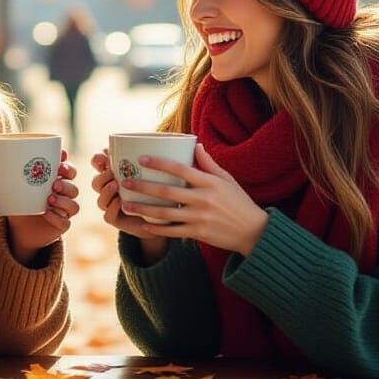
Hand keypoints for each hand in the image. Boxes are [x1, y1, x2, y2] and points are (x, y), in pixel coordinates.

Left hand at [7, 150, 80, 264]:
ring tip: (48, 199)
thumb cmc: (19, 203)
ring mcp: (63, 211)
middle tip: (54, 183)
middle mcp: (63, 196)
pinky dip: (56, 218)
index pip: (69, 171)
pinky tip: (46, 214)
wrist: (20, 229)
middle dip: (67, 184)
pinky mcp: (61, 226)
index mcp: (55, 182)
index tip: (62, 158)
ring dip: (63, 201)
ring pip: (73, 205)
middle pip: (74, 187)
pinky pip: (65, 222)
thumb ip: (8, 175)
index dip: (68, 165)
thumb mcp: (13, 189)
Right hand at [91, 149, 169, 259]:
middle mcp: (114, 189)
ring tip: (116, 183)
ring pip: (100, 196)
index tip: (106, 150)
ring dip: (105, 189)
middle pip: (97, 178)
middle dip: (101, 172)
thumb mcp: (173, 177)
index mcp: (121, 174)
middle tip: (110, 167)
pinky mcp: (118, 220)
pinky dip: (112, 207)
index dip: (100, 157)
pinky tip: (120, 202)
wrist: (167, 224)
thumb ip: (178, 162)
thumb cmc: (171, 196)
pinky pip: (108, 215)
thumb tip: (196, 143)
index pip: (103, 163)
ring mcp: (114, 205)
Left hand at [119, 144, 268, 255]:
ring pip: (166, 214)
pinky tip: (144, 225)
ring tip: (126, 204)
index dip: (160, 163)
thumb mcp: (227, 179)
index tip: (142, 158)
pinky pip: (173, 232)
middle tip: (125, 182)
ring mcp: (200, 218)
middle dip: (144, 187)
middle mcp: (203, 199)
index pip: (180, 169)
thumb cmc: (239, 202)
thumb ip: (209, 163)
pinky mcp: (199, 233)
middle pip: (168, 192)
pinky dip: (157, 229)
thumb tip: (195, 144)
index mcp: (209, 182)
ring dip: (143, 209)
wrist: (254, 231)